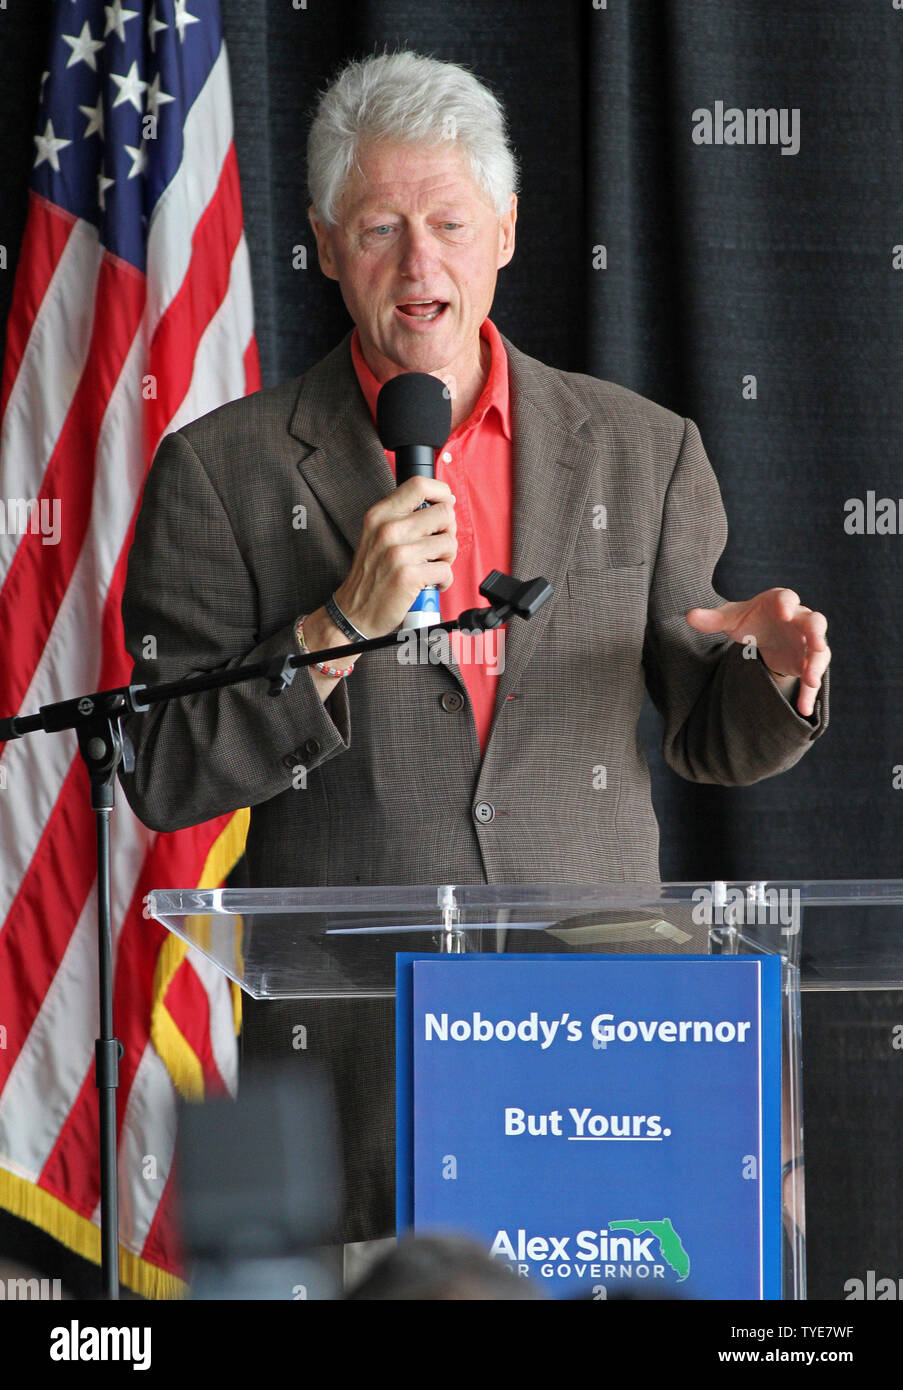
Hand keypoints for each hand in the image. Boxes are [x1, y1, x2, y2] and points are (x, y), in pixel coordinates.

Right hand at [333, 476, 456, 637]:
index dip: (442, 493)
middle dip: (448, 532)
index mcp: (380, 515)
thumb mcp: (376, 535)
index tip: (445, 506)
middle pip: (444, 513)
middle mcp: (388, 529)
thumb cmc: (371, 576)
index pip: (419, 484)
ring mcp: (398, 552)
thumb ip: (403, 517)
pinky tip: (431, 584)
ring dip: (446, 559)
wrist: (353, 612)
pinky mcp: (408, 576)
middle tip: (437, 547)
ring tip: (431, 567)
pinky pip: (446, 571)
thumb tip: (443, 504)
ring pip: (449, 543)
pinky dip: (444, 581)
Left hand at [685, 587, 829, 718]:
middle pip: (815, 622)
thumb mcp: (731, 619)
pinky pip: (811, 676)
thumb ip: (713, 619)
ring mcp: (807, 641)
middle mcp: (799, 620)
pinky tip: (804, 710)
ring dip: (816, 665)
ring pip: (819, 651)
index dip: (787, 604)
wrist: (763, 634)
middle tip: (816, 643)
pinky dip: (808, 694)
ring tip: (811, 681)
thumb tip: (690, 617)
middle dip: (816, 632)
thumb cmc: (749, 620)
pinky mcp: (807, 661)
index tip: (784, 612)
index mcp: (780, 602)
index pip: (787, 598)